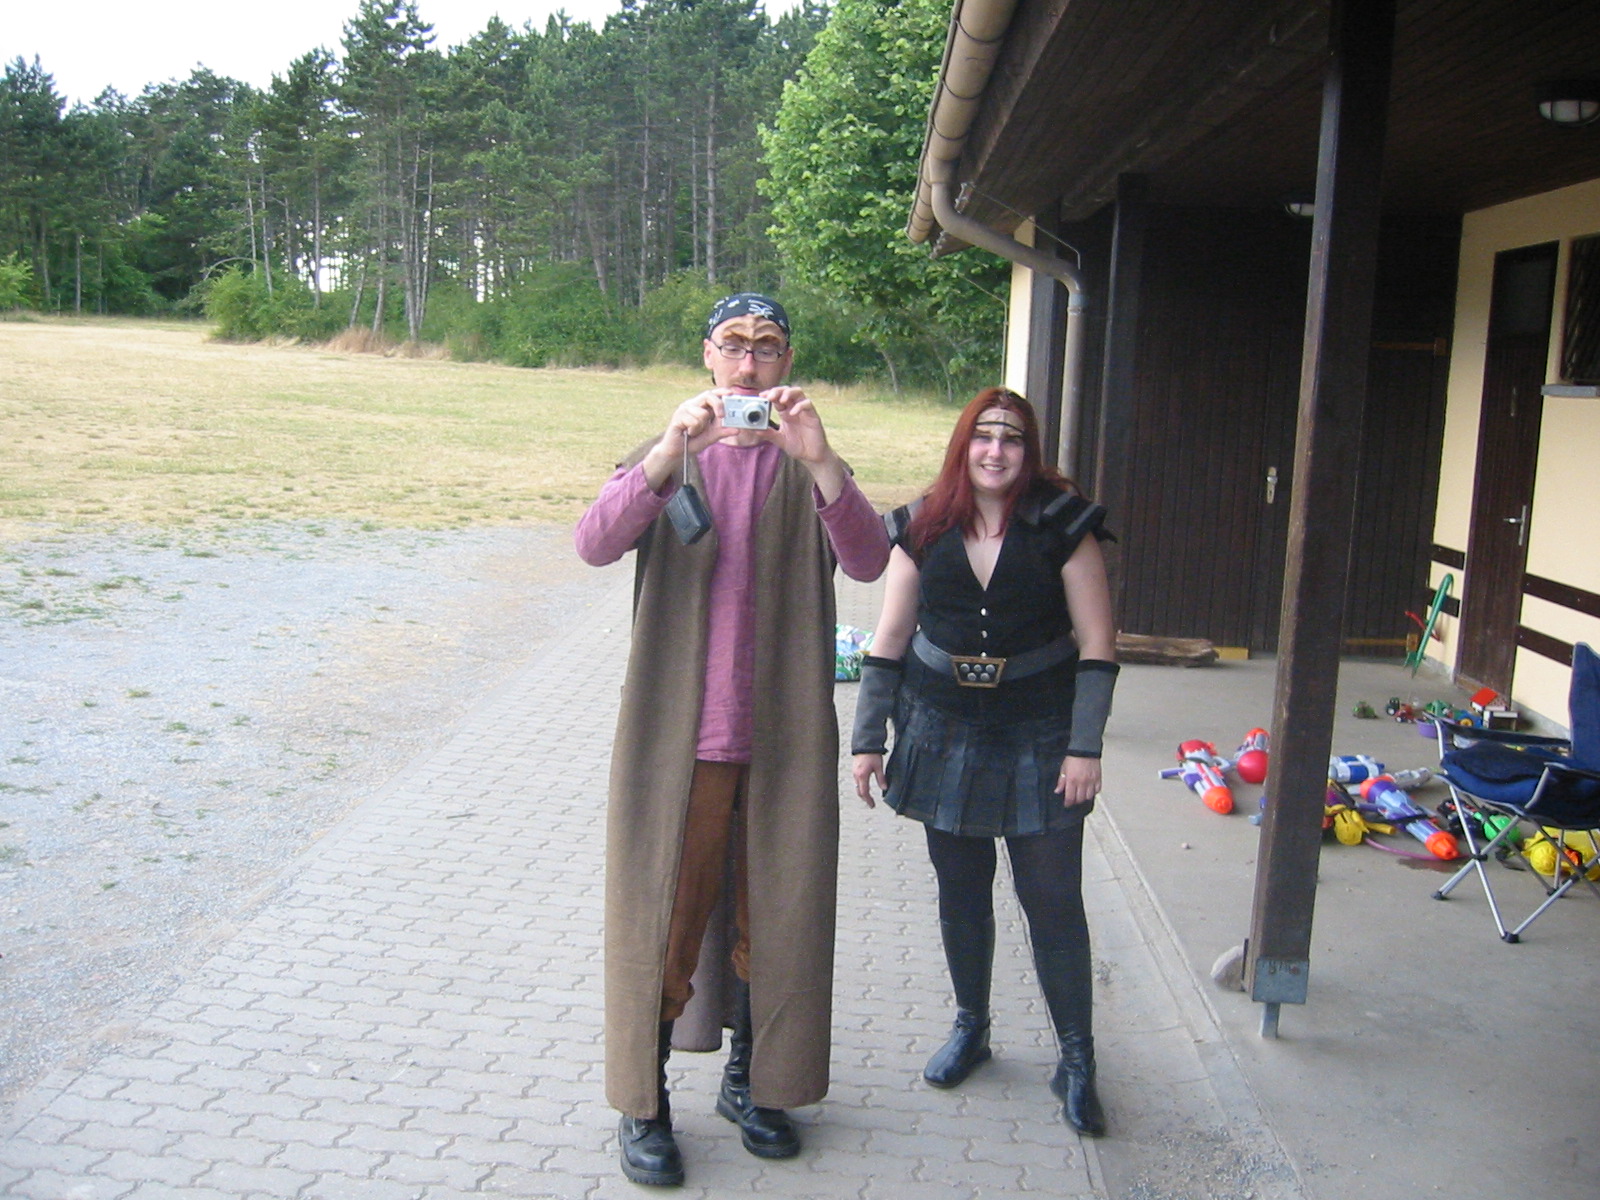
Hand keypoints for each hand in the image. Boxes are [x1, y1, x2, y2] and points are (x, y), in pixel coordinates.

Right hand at [641, 390, 737, 490]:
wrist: (676, 452)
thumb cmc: (692, 441)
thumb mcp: (711, 437)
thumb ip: (722, 431)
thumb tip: (737, 429)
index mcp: (700, 406)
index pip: (712, 394)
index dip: (721, 391)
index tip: (732, 393)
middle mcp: (692, 404)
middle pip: (708, 395)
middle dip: (718, 405)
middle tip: (721, 416)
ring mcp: (684, 409)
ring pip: (703, 413)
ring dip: (702, 427)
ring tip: (694, 432)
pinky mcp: (678, 416)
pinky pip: (694, 421)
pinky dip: (694, 430)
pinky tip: (688, 433)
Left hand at [763, 386, 845, 501]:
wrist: (812, 456)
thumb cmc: (798, 446)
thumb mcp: (779, 440)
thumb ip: (768, 434)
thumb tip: (755, 429)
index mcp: (785, 413)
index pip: (777, 397)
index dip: (769, 394)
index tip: (761, 396)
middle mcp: (794, 409)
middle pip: (786, 391)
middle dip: (777, 391)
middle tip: (769, 396)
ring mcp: (804, 411)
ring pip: (798, 392)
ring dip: (789, 393)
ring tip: (781, 400)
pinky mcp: (813, 416)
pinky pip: (808, 404)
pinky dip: (800, 406)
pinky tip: (793, 413)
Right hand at [852, 753, 884, 807]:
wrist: (864, 744)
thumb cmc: (872, 754)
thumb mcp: (879, 766)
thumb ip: (881, 778)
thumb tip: (884, 788)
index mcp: (862, 776)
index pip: (864, 792)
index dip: (868, 800)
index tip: (872, 805)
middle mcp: (856, 775)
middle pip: (859, 791)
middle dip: (865, 798)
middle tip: (871, 803)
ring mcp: (854, 772)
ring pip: (857, 786)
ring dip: (862, 792)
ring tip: (868, 796)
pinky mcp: (854, 769)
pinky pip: (856, 781)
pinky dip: (860, 786)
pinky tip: (865, 785)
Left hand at [1055, 755, 1101, 806]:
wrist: (1085, 749)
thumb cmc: (1073, 757)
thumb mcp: (1063, 768)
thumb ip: (1061, 781)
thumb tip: (1058, 791)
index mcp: (1072, 780)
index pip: (1070, 797)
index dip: (1068, 803)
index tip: (1067, 804)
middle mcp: (1082, 783)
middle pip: (1080, 799)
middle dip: (1076, 801)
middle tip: (1074, 800)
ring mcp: (1091, 781)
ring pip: (1089, 797)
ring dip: (1084, 798)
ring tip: (1081, 796)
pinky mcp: (1098, 778)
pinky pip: (1097, 790)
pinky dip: (1094, 792)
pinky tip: (1090, 790)